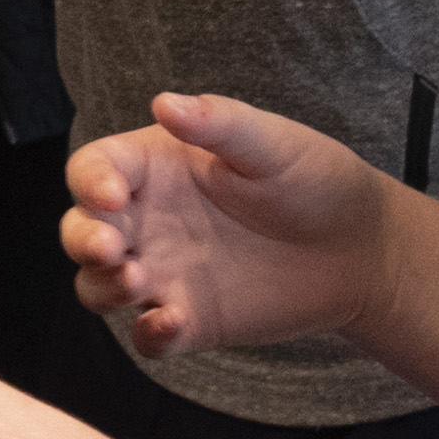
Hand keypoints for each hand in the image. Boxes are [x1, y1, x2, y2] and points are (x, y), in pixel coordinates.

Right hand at [61, 92, 395, 364]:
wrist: (358, 246)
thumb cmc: (311, 178)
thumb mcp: (271, 143)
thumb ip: (218, 123)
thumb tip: (165, 102)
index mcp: (154, 167)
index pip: (95, 169)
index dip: (90, 180)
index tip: (112, 194)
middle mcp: (147, 220)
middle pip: (80, 230)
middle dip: (82, 239)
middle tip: (109, 247)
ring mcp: (163, 273)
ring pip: (98, 286)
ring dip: (104, 287)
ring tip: (138, 282)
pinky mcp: (189, 319)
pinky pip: (148, 336)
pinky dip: (148, 335)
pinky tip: (172, 323)